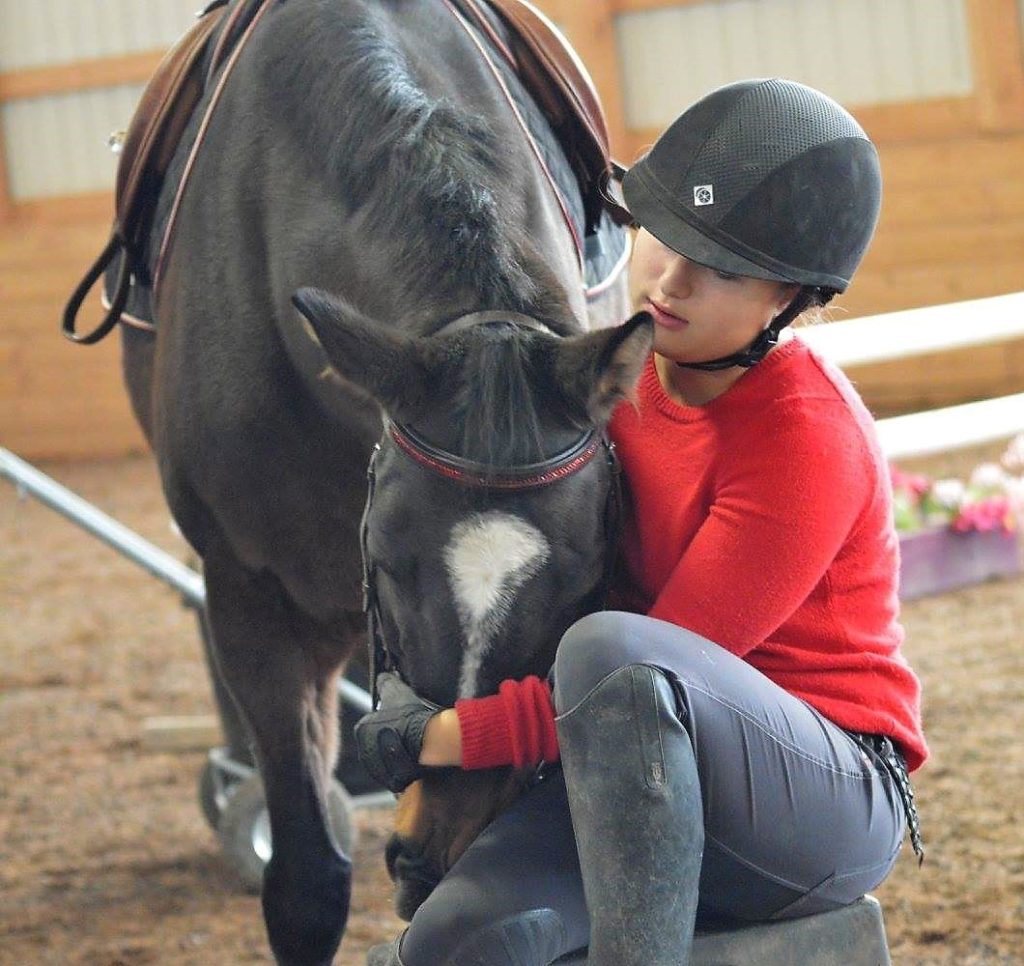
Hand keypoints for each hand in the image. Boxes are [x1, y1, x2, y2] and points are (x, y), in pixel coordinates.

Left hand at [354, 672, 442, 792]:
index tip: (399, 722)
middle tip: (407, 735)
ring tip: (414, 749)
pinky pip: (398, 776)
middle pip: (377, 746)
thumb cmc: (412, 714)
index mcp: (362, 730)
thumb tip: (382, 676)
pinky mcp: (394, 782)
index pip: (370, 727)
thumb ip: (385, 683)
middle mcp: (365, 752)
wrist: (430, 738)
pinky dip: (406, 771)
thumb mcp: (397, 691)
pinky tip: (416, 763)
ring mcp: (379, 769)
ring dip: (398, 758)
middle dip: (390, 742)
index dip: (386, 724)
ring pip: (387, 763)